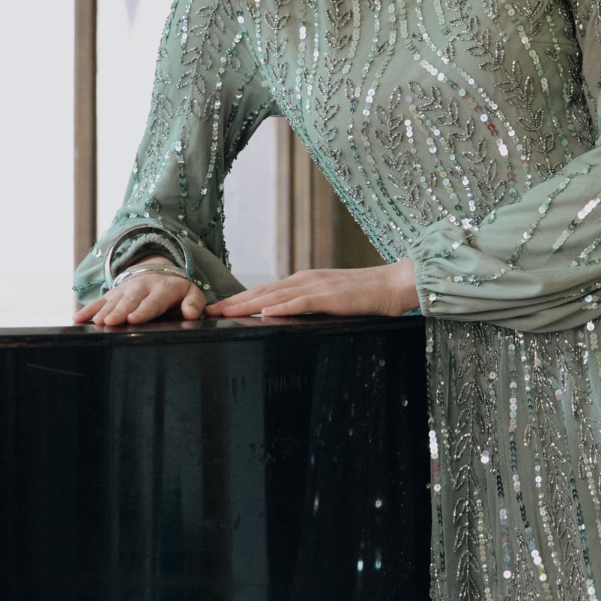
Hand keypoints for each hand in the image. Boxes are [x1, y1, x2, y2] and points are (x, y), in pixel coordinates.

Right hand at [74, 265, 207, 326]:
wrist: (157, 271)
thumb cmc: (175, 290)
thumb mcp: (191, 292)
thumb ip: (194, 303)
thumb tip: (191, 314)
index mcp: (161, 290)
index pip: (152, 302)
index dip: (143, 311)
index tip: (134, 319)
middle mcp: (141, 288)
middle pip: (129, 302)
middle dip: (119, 312)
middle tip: (110, 321)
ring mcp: (124, 290)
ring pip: (112, 302)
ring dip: (103, 311)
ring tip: (97, 321)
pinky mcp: (112, 294)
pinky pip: (98, 301)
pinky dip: (88, 309)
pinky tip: (78, 318)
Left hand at [206, 259, 418, 320]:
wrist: (392, 284)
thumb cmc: (364, 297)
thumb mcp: (330, 301)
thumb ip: (307, 307)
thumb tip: (284, 319)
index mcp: (303, 282)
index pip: (264, 292)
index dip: (238, 300)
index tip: (216, 309)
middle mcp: (304, 280)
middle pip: (261, 292)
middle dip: (232, 303)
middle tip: (207, 311)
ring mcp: (316, 286)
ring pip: (274, 296)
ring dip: (247, 304)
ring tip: (225, 312)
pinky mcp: (329, 296)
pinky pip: (301, 302)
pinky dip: (282, 307)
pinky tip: (265, 312)